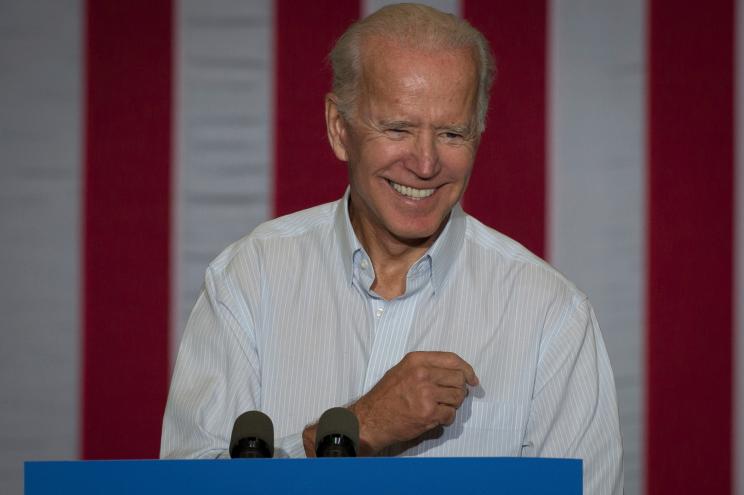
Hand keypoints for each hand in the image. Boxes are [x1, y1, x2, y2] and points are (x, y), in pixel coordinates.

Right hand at [349, 351, 477, 454]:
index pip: (452, 360)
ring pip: (458, 397)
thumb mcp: (403, 370)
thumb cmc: (386, 395)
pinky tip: (435, 418)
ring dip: (453, 404)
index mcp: (416, 360)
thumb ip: (427, 366)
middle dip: (459, 389)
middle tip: (449, 396)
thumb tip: (455, 371)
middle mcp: (422, 374)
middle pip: (458, 379)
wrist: (372, 418)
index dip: (467, 369)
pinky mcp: (428, 413)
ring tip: (439, 407)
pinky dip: (446, 418)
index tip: (472, 379)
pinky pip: (450, 414)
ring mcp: (426, 394)